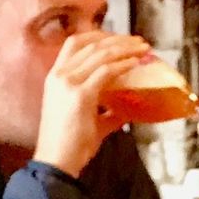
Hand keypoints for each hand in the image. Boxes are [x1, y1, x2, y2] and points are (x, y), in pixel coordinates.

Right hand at [34, 31, 152, 180]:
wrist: (56, 163)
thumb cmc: (70, 145)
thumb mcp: (87, 120)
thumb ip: (105, 111)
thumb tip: (125, 109)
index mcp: (55, 77)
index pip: (75, 42)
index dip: (99, 35)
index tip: (120, 38)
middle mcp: (59, 75)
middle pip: (90, 43)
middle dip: (118, 39)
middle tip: (138, 42)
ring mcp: (68, 83)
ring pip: (100, 53)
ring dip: (125, 48)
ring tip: (143, 49)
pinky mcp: (80, 95)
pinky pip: (106, 71)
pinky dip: (123, 64)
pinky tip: (136, 63)